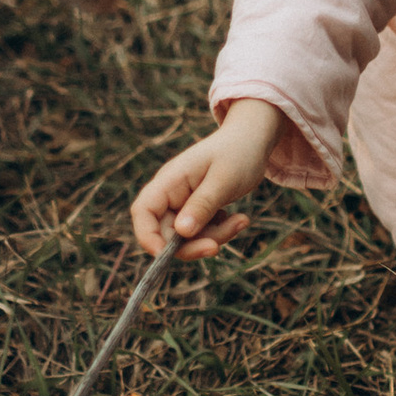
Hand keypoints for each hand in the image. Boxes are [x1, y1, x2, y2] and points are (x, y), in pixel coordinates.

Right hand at [131, 103, 282, 256]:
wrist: (252, 140)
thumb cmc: (238, 153)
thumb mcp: (223, 180)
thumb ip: (202, 205)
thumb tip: (182, 233)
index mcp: (169, 180)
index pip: (143, 212)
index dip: (148, 237)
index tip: (166, 256)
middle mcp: (171, 193)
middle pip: (166, 233)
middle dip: (192, 244)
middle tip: (217, 247)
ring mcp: (183, 202)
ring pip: (187, 237)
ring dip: (213, 237)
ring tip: (241, 221)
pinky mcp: (197, 209)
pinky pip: (201, 232)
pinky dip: (219, 231)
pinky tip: (239, 218)